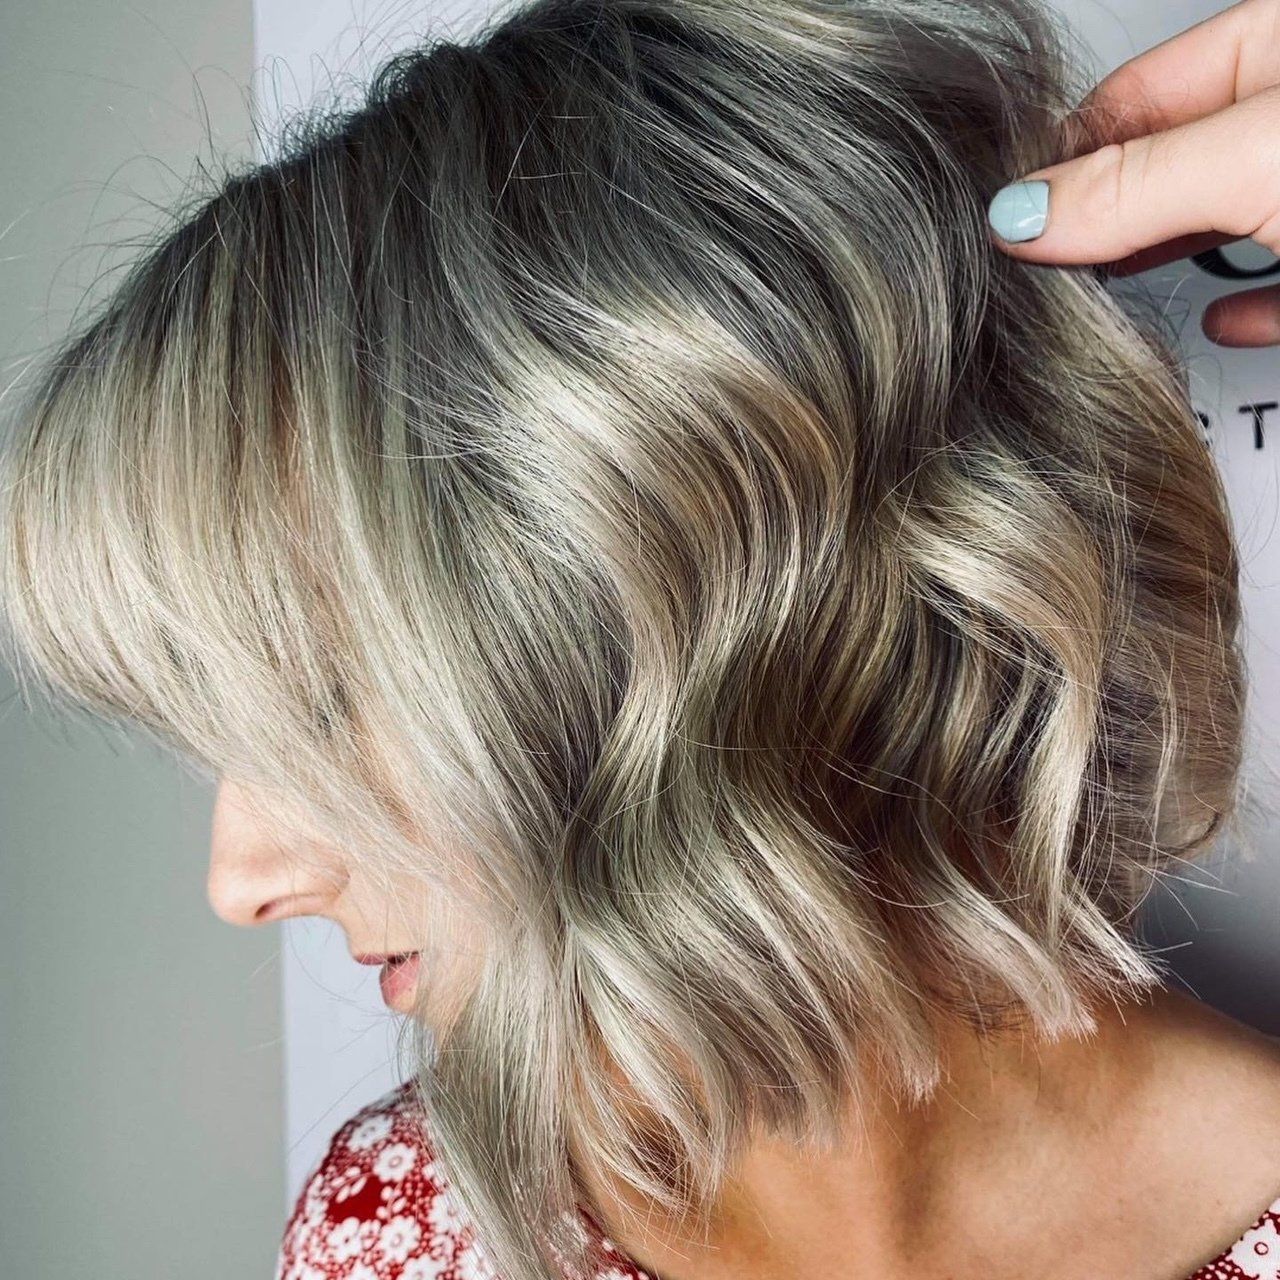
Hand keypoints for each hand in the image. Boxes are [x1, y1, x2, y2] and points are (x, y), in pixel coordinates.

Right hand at [985, 0, 1279, 346]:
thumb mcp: (1255, 162)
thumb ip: (1132, 187)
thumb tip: (1022, 213)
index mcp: (1272, 44)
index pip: (1128, 98)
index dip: (1060, 161)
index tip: (1010, 222)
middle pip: (1163, 166)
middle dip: (1101, 220)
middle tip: (1035, 270)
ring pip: (1219, 222)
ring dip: (1161, 262)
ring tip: (1095, 295)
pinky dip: (1246, 306)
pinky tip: (1221, 320)